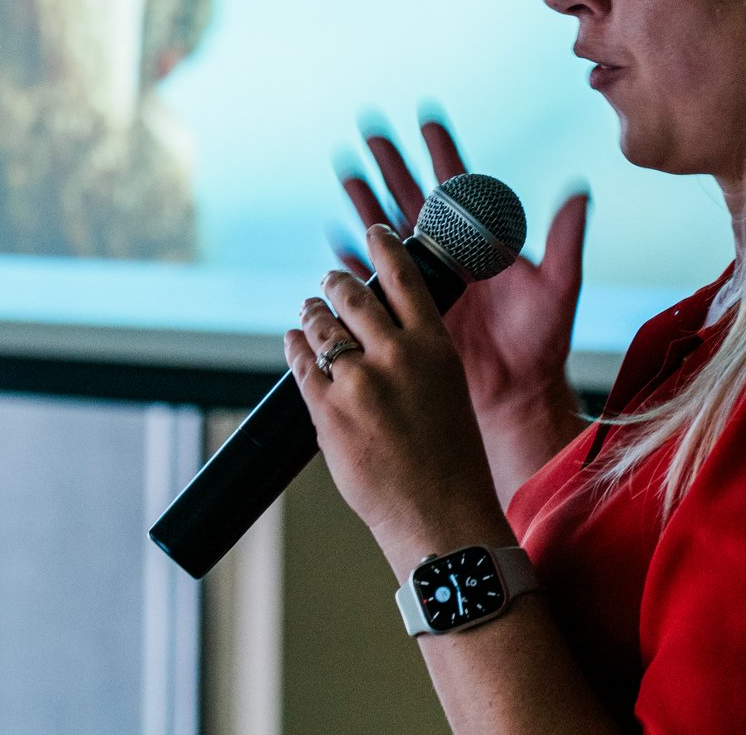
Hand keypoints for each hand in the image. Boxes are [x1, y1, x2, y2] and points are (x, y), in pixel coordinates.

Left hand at [285, 225, 514, 575]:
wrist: (439, 515)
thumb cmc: (452, 458)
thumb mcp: (449, 389)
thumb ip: (418, 354)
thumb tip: (383, 331)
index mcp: (434, 346)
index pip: (403, 276)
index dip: (384, 246)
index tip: (374, 230)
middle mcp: (395, 356)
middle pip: (353, 296)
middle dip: (337, 282)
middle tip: (332, 279)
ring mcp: (358, 383)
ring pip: (322, 328)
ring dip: (313, 312)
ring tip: (309, 308)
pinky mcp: (326, 411)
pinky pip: (302, 365)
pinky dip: (295, 346)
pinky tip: (294, 340)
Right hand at [334, 115, 588, 435]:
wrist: (516, 392)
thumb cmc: (542, 341)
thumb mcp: (558, 287)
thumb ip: (564, 241)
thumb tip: (578, 192)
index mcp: (481, 240)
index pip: (458, 184)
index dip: (442, 151)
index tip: (427, 118)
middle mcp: (448, 253)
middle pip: (413, 195)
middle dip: (392, 163)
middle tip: (372, 130)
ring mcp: (423, 279)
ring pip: (387, 228)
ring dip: (366, 198)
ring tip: (347, 168)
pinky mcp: (405, 308)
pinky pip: (372, 275)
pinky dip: (354, 255)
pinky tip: (337, 235)